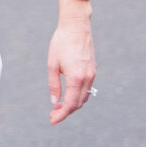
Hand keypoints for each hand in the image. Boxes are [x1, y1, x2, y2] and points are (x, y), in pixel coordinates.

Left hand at [48, 9, 95, 123]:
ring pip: (84, 97)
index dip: (61, 115)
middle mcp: (87, 78)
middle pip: (78, 104)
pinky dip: (79, 96)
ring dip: (73, 105)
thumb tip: (54, 102)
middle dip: (66, 112)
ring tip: (59, 106)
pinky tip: (69, 95)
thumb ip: (53, 85)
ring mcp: (92, 74)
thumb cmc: (61, 42)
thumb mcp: (52, 64)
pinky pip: (87, 89)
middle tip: (53, 115)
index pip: (70, 104)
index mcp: (76, 78)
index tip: (52, 120)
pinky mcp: (93, 70)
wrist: (76, 26)